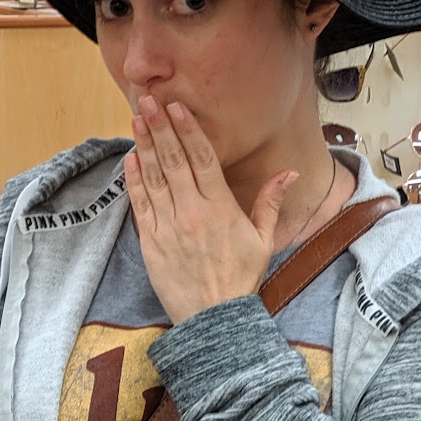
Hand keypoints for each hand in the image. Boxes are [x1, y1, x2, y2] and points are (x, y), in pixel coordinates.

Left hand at [125, 96, 296, 324]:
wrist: (214, 318)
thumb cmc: (240, 280)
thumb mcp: (262, 240)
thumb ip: (270, 202)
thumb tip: (289, 173)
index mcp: (221, 208)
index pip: (201, 158)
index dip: (187, 130)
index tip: (176, 107)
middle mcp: (192, 212)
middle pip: (173, 161)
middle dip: (159, 128)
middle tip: (147, 101)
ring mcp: (169, 226)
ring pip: (154, 178)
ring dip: (144, 146)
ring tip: (136, 120)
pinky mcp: (151, 243)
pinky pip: (141, 204)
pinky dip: (134, 180)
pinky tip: (131, 159)